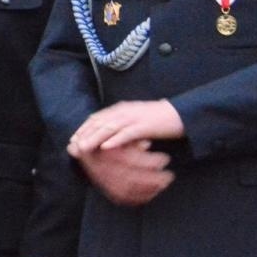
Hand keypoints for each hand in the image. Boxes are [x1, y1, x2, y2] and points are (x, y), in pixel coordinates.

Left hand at [69, 100, 184, 152]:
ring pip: (110, 127)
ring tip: (83, 148)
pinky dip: (115, 140)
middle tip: (73, 146)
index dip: (84, 128)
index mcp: (123, 108)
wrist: (183, 114)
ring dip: (94, 138)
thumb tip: (107, 135)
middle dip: (84, 134)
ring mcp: (136, 117)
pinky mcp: (146, 126)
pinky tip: (106, 147)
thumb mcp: (138, 118)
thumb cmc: (161, 118)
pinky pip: (127, 133)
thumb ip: (123, 124)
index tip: (73, 139)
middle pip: (100, 122)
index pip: (97, 117)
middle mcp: (126, 110)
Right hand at [73, 139, 173, 206]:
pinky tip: (155, 192)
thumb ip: (132, 141)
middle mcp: (106, 171)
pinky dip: (140, 197)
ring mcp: (107, 183)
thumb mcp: (118, 137)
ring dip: (149, 189)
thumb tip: (147, 144)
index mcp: (108, 156)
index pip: (132, 161)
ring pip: (130, 190)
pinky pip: (125, 198)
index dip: (151, 161)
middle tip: (170, 176)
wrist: (87, 152)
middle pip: (132, 179)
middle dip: (154, 179)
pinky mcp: (109, 190)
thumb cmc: (109, 142)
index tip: (166, 158)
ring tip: (165, 183)